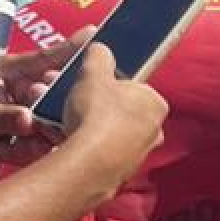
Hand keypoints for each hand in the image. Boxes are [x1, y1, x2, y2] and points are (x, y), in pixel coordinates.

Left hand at [0, 54, 65, 172]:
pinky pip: (40, 151)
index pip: (46, 59)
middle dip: (47, 120)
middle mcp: (25, 93)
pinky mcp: (27, 140)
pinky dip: (18, 155)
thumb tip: (29, 121)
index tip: (95, 36)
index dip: (71, 49)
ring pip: (51, 131)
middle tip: (27, 127)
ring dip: (26, 144)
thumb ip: (5, 117)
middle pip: (57, 101)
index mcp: (13, 74)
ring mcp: (28, 117)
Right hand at [57, 44, 167, 188]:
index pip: (133, 86)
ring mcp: (140, 155)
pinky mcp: (123, 172)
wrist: (91, 163)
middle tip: (73, 99)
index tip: (91, 83)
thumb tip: (101, 48)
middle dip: (95, 103)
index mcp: (155, 103)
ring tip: (64, 118)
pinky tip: (70, 140)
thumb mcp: (93, 72)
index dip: (109, 82)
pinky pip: (102, 152)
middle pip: (119, 109)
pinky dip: (88, 145)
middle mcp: (155, 131)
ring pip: (109, 131)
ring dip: (88, 124)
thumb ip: (99, 56)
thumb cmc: (97, 115)